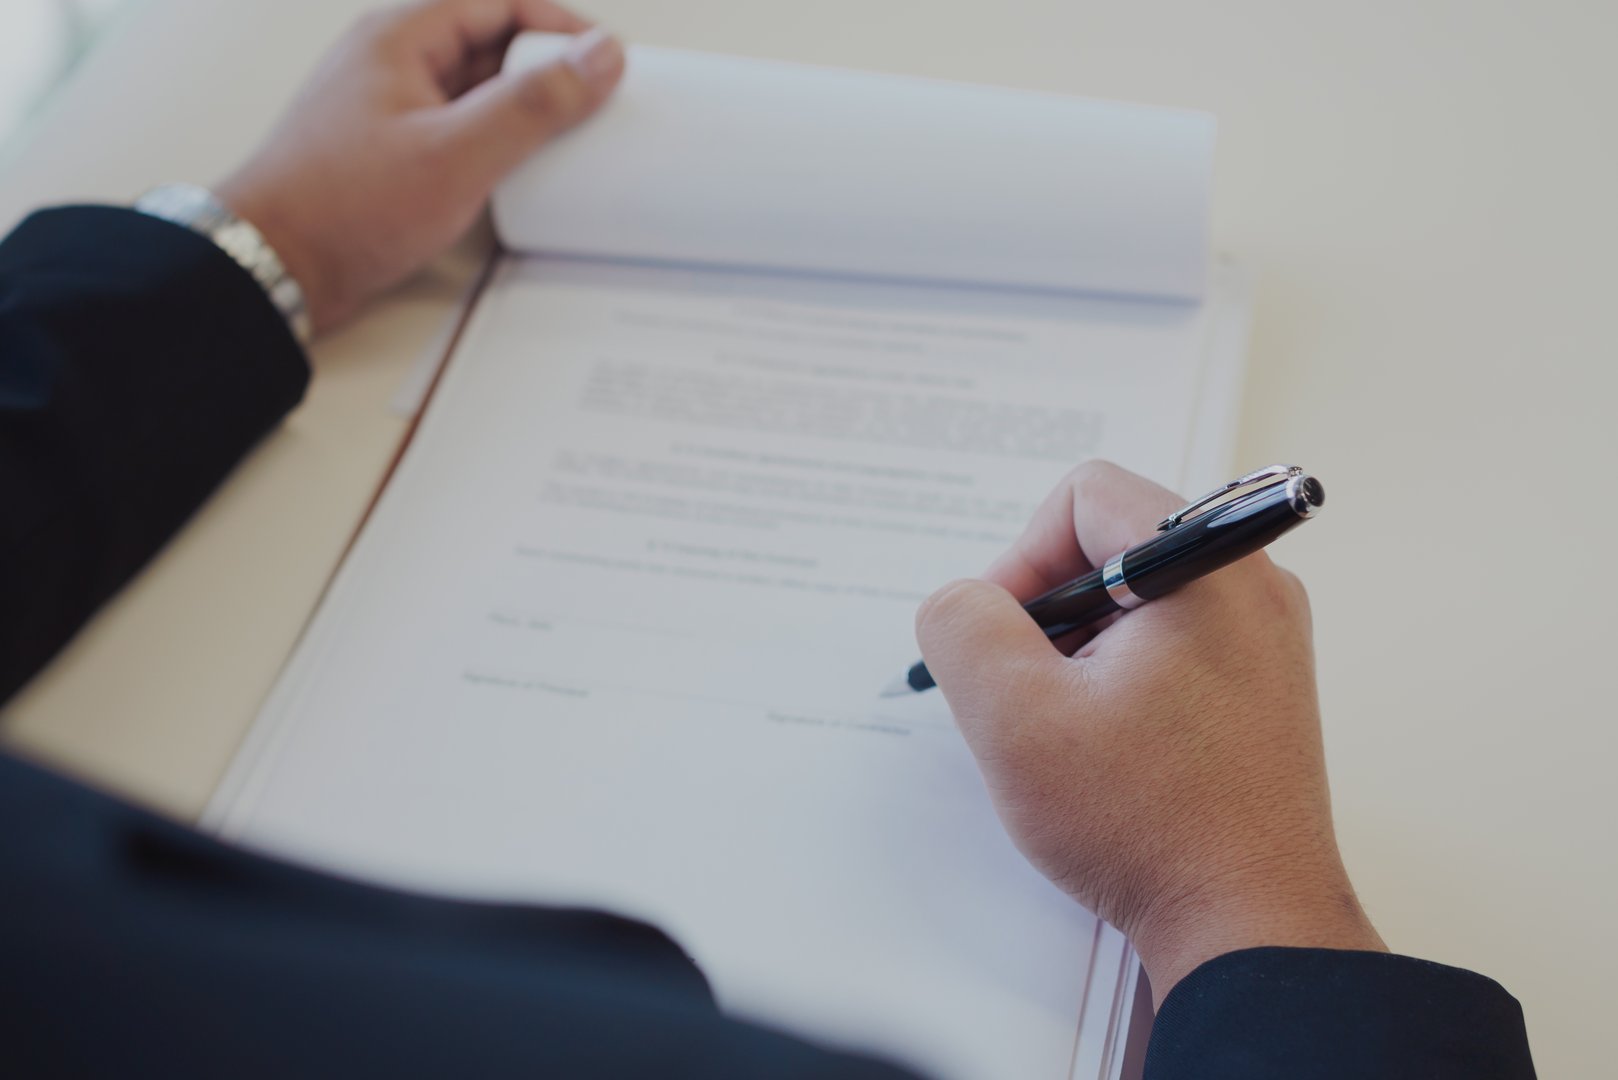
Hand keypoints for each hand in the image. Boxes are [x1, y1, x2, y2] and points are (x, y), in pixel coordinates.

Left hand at [215, 0, 625, 334]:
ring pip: (477, 88)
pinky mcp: (392, 153)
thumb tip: (599, 58)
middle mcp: (394, 62)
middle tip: (595, 102)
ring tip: (568, 138)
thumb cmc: (342, 207)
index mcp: (400, 36)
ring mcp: (392, 108)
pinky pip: (460, 129)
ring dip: (524, 107)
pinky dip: (497, 142)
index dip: (560, 26)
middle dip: (548, 67)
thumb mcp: (457, 154)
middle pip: (491, 41)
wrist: (273, 266)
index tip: (606, 60)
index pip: (499, 0)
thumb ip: (534, 104)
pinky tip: (520, 172)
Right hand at [916, 461, 1384, 1002]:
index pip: (1085, 496)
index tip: (1004, 639)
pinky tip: (1106, 748)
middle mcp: (1254, 589)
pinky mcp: (1260, 690)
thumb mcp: (1015, 719)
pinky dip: (1119, 680)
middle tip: (1028, 690)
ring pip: (1137, 600)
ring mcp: (1265, 642)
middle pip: (1112, 544)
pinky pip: (1169, 646)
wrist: (1247, 926)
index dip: (1021, 558)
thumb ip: (963, 626)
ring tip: (1069, 728)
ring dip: (1080, 651)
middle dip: (1048, 611)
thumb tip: (962, 602)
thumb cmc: (1148, 827)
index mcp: (1209, 571)